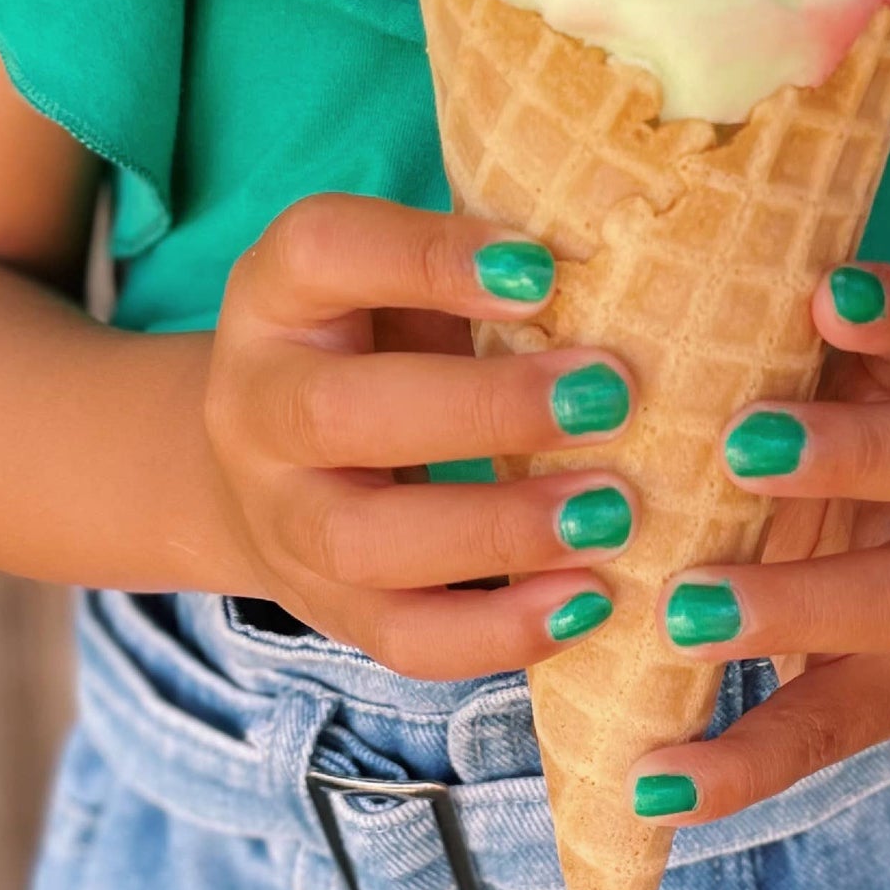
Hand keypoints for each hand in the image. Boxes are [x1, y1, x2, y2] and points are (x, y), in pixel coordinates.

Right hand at [204, 194, 639, 678]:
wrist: (269, 466)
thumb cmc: (379, 341)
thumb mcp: (407, 281)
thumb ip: (486, 270)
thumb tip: (633, 260)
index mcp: (276, 294)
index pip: (321, 251)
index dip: (427, 256)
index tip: (544, 271)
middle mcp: (256, 405)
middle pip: (336, 412)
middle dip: (483, 409)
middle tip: (608, 398)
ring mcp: (281, 519)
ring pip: (363, 541)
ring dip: (500, 530)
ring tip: (613, 512)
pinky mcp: (329, 610)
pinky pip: (404, 638)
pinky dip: (500, 631)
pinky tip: (590, 601)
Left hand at [627, 261, 889, 821]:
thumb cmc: (781, 436)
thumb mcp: (772, 379)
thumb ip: (706, 346)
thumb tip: (536, 289)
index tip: (824, 295)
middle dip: (847, 451)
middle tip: (740, 447)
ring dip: (797, 601)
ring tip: (684, 613)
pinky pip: (832, 729)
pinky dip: (746, 763)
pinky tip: (660, 782)